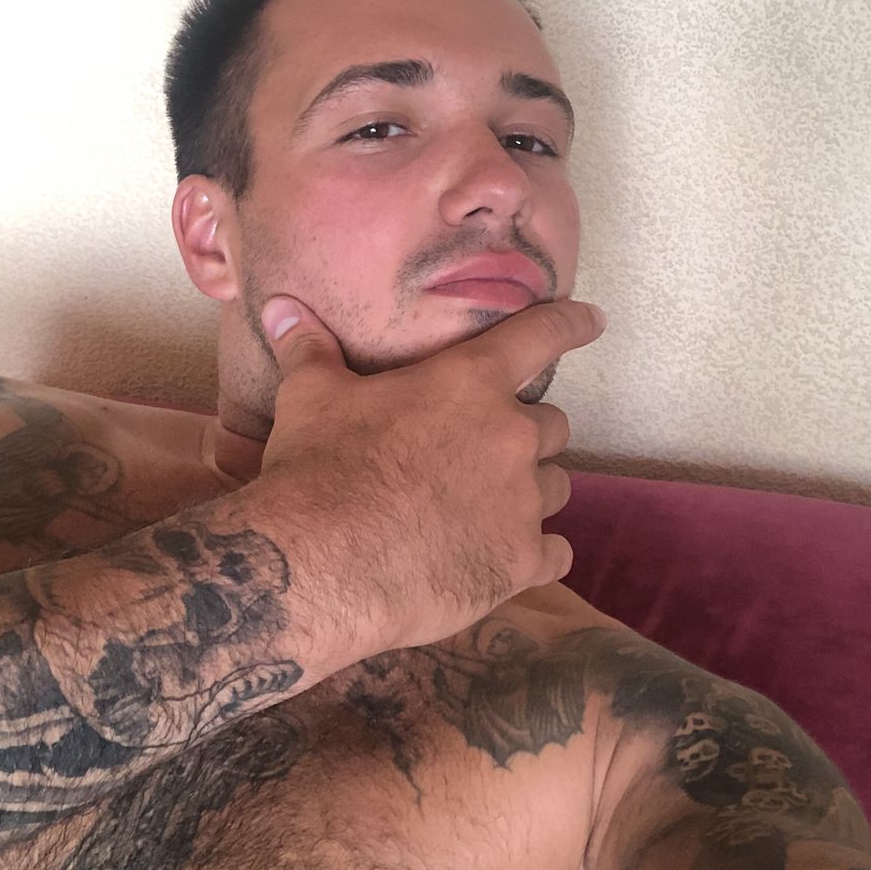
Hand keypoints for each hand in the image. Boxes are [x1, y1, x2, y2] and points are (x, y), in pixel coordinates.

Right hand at [251, 295, 606, 651]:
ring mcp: (522, 503)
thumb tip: (279, 305)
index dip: (570, 324)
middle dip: (525, 433)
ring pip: (557, 487)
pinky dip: (538, 552)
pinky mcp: (520, 562)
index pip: (540, 336)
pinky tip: (507, 557)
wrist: (321, 564)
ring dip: (532, 490)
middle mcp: (511, 437)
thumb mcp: (309, 398)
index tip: (591, 320)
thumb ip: (308, 348)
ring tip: (491, 504)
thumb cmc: (319, 469)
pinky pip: (557, 553)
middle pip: (552, 424)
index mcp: (470, 383)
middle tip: (486, 449)